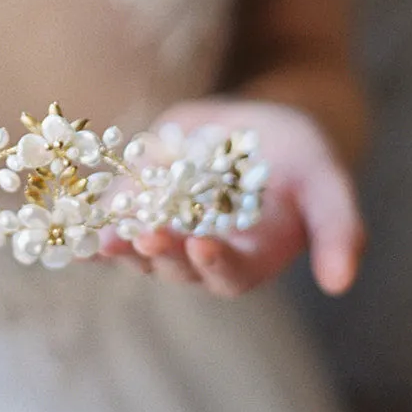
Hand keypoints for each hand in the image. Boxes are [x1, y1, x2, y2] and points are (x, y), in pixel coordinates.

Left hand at [98, 98, 365, 298]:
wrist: (263, 126)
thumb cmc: (304, 157)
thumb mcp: (328, 182)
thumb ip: (339, 230)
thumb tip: (341, 284)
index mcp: (253, 258)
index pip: (231, 275)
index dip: (215, 264)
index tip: (202, 244)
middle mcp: (205, 255)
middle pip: (177, 268)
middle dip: (160, 254)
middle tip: (145, 237)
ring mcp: (169, 233)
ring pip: (139, 252)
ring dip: (119, 249)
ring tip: (104, 236)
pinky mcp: (141, 209)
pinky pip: (112, 226)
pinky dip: (87, 234)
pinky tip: (69, 236)